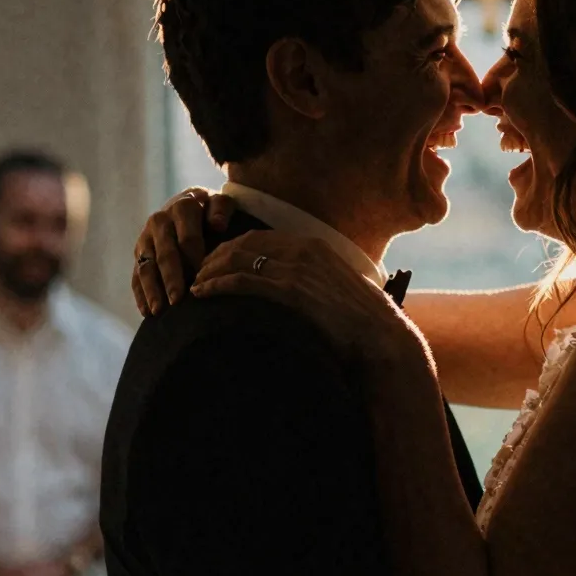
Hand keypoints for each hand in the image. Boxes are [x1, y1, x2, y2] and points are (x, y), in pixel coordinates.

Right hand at [132, 188, 237, 315]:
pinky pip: (136, 275)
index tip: (201, 279)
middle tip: (178, 300)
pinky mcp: (139, 252)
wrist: (188, 204)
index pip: (187, 238)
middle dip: (171, 279)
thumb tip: (217, 225)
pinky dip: (140, 294)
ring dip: (152, 289)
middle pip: (165, 254)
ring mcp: (146, 238)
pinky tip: (146, 311)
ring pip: (146, 266)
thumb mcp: (220, 202)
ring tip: (158, 311)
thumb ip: (222, 209)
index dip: (194, 260)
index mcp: (181, 208)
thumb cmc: (210, 209)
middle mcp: (159, 221)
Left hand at [192, 233, 426, 366]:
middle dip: (213, 257)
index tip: (214, 264)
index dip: (230, 249)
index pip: (258, 238)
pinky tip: (203, 293)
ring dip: (209, 271)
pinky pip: (243, 280)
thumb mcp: (335, 290)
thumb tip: (293, 292)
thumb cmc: (360, 322)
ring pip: (237, 258)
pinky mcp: (290, 290)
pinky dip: (217, 284)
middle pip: (242, 244)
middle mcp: (302, 250)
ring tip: (194, 286)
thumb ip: (311, 281)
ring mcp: (296, 268)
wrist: (380, 336)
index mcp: (313, 245)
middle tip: (196, 274)